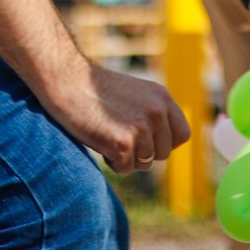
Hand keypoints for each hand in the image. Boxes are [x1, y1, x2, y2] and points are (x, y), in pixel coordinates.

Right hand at [41, 62, 190, 172]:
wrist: (67, 81)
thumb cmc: (95, 90)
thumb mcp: (135, 94)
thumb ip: (153, 114)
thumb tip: (165, 147)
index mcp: (162, 97)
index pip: (182, 135)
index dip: (165, 144)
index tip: (147, 142)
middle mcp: (157, 111)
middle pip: (163, 153)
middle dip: (143, 153)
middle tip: (119, 136)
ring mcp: (141, 127)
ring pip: (144, 163)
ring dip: (125, 157)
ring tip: (107, 134)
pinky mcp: (123, 143)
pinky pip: (124, 168)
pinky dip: (111, 162)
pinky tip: (99, 141)